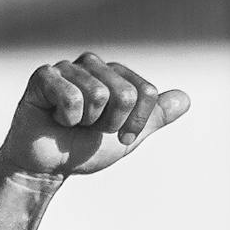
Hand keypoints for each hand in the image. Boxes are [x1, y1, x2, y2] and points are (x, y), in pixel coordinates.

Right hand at [0, 52, 190, 181]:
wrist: (48, 164)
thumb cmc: (85, 147)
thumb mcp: (128, 135)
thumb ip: (155, 117)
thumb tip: (186, 98)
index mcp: (115, 74)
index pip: (146, 93)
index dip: (135, 123)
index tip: (118, 134)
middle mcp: (93, 65)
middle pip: (126, 94)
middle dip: (110, 123)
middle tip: (90, 128)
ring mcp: (67, 67)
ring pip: (99, 95)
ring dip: (86, 122)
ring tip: (71, 122)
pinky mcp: (43, 75)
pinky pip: (71, 98)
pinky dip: (66, 118)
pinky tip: (55, 117)